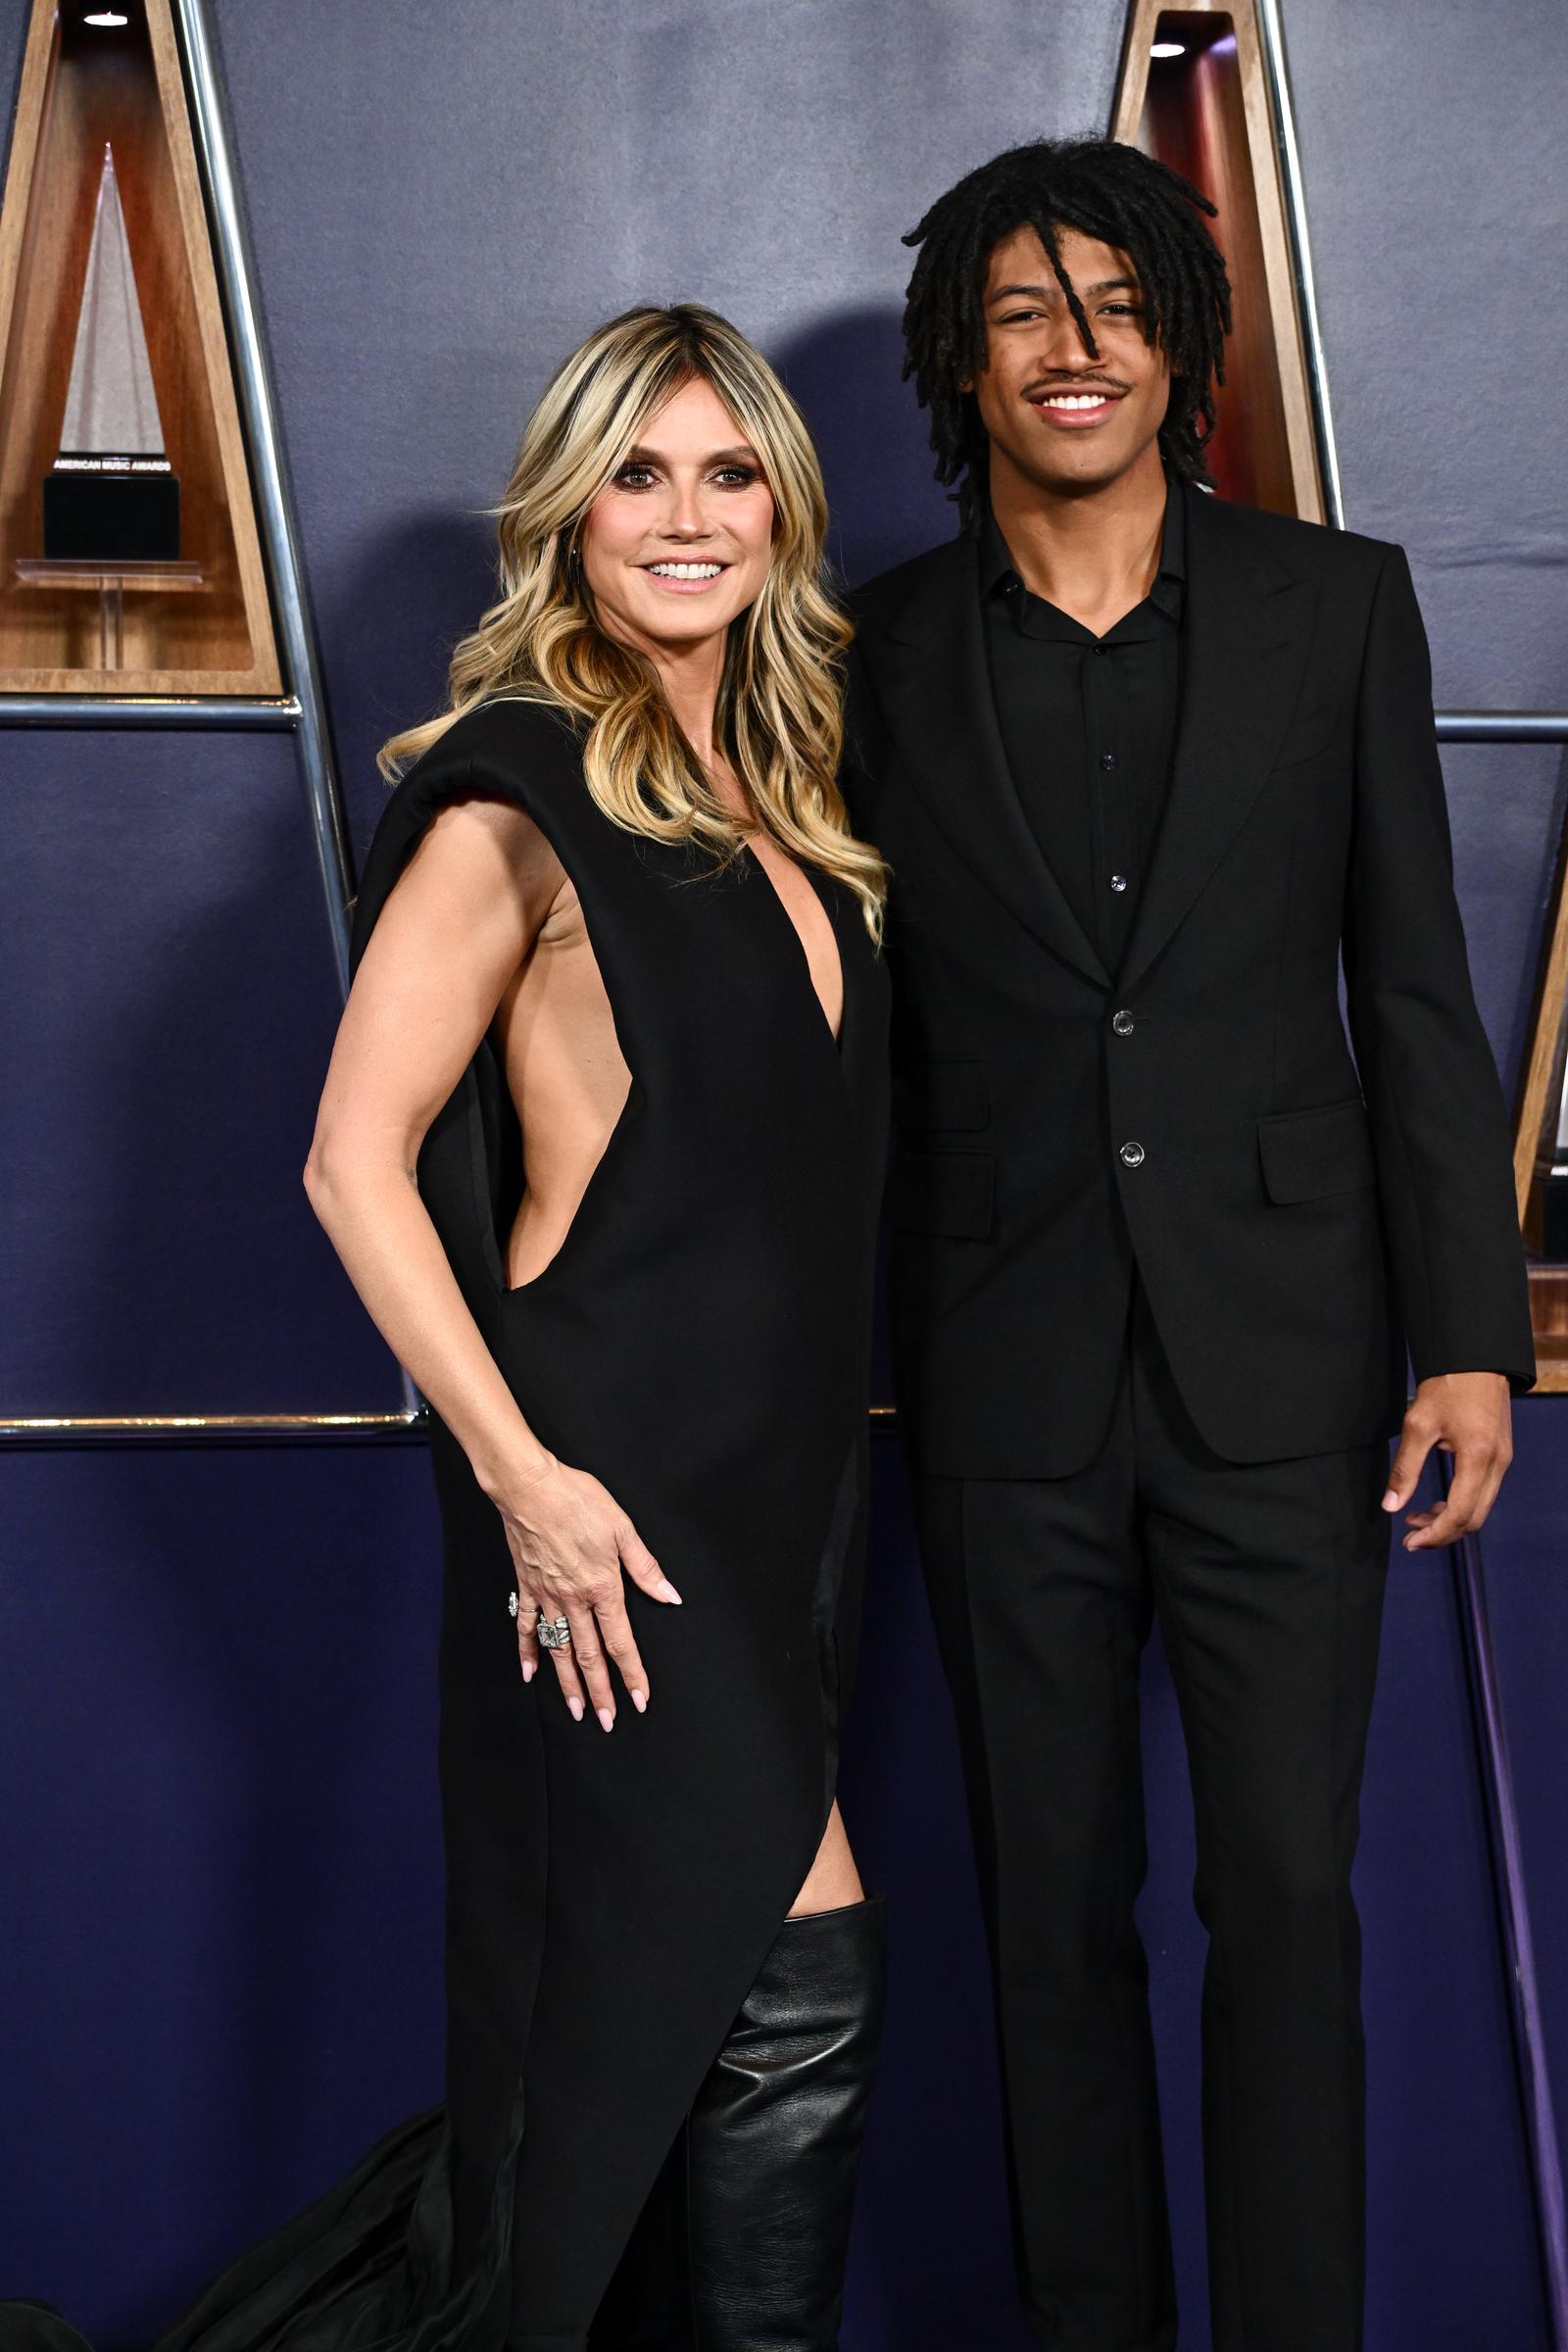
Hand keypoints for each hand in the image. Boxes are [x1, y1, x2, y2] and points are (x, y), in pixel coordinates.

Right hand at [495, 1455, 680, 1727]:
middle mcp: (575, 1599)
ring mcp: (547, 1596)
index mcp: (603, 1586)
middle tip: (606, 1721)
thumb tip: (669, 1596)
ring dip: (568, 1683)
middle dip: (601, 1691)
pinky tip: (530, 1672)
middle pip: (590, 1656)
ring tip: (576, 1710)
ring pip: (560, 1649)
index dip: (632, 1674)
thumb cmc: (577, 1499)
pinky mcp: (527, 1587)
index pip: (621, 1642)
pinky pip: (525, 1626)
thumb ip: (646, 1568)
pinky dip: (527, 1651)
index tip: (639, 1701)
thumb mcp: (623, 1528)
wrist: (530, 1487)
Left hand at [1383, 1373, 1512, 1550]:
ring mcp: (1503, 1460)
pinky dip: (1460, 1504)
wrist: (1475, 1359)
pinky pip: (1483, 1492)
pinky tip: (1436, 1501)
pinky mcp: (1501, 1455)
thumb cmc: (1447, 1386)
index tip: (1409, 1542)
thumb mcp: (1417, 1425)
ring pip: (1480, 1508)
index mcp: (1478, 1457)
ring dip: (1450, 1520)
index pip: (1459, 1514)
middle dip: (1442, 1534)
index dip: (1434, 1534)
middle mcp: (1497, 1464)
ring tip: (1416, 1519)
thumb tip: (1390, 1506)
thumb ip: (1405, 1469)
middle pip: (1474, 1519)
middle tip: (1410, 1538)